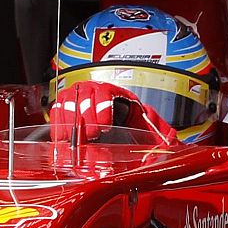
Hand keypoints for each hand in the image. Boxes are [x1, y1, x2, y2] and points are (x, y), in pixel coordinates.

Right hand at [49, 80, 177, 145]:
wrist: (119, 123)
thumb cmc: (132, 125)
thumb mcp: (148, 126)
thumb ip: (159, 131)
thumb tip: (171, 139)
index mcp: (116, 92)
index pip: (105, 93)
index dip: (102, 110)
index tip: (104, 127)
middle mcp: (94, 89)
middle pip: (84, 96)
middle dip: (86, 117)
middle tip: (91, 135)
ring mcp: (78, 96)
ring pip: (68, 101)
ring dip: (70, 120)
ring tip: (75, 138)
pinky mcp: (65, 106)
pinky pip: (56, 111)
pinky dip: (57, 123)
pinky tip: (62, 137)